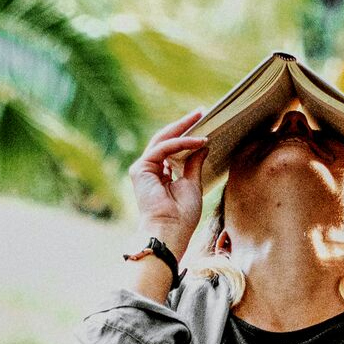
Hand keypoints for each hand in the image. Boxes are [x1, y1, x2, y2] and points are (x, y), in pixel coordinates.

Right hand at [128, 109, 208, 252]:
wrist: (171, 230)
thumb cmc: (182, 215)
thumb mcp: (192, 184)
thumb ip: (194, 164)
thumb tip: (203, 146)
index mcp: (160, 175)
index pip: (172, 149)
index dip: (186, 136)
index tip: (203, 124)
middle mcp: (149, 169)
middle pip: (166, 140)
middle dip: (183, 125)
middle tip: (201, 112)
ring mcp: (143, 168)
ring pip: (163, 140)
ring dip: (183, 128)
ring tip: (200, 118)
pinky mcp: (141, 169)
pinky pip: (164, 149)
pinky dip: (181, 143)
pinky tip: (198, 141)